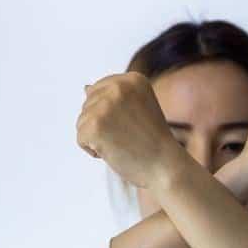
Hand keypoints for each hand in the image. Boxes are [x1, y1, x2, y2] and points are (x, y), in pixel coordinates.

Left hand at [76, 72, 174, 187]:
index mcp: (132, 79)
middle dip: (103, 125)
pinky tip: (115, 152)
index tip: (135, 124)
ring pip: (82, 122)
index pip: (99, 90)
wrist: (166, 167)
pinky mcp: (95, 124)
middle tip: (130, 136)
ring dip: (98, 138)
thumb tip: (85, 88)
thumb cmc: (153, 143)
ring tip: (124, 144)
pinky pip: (81, 138)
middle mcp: (119, 87)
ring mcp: (106, 105)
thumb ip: (113, 98)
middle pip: (88, 104)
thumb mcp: (138, 110)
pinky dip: (94, 151)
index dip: (112, 114)